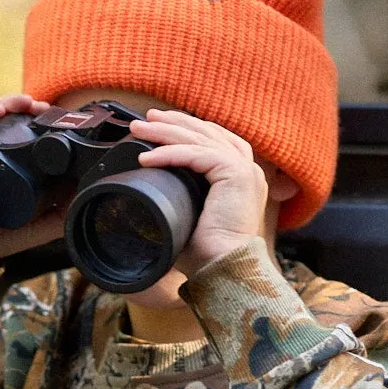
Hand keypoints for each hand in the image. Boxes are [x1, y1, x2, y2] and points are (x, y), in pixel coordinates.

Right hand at [0, 94, 64, 267]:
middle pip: (1, 122)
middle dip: (22, 108)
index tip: (51, 116)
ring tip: (23, 103)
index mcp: (1, 167)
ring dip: (5, 104)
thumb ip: (56, 219)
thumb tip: (82, 198)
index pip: (18, 135)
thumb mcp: (30, 229)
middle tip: (41, 106)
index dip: (34, 122)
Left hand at [130, 111, 268, 273]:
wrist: (223, 269)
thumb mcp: (190, 217)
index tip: (158, 125)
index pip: (214, 140)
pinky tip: (147, 157)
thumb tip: (149, 191)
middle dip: (174, 123)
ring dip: (166, 132)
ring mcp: (245, 170)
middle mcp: (248, 170)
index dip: (187, 128)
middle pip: (208, 132)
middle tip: (146, 119)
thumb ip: (179, 198)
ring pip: (200, 139)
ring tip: (139, 130)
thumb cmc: (206, 254)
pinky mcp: (236, 174)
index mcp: (241, 179)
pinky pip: (198, 154)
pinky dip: (170, 153)